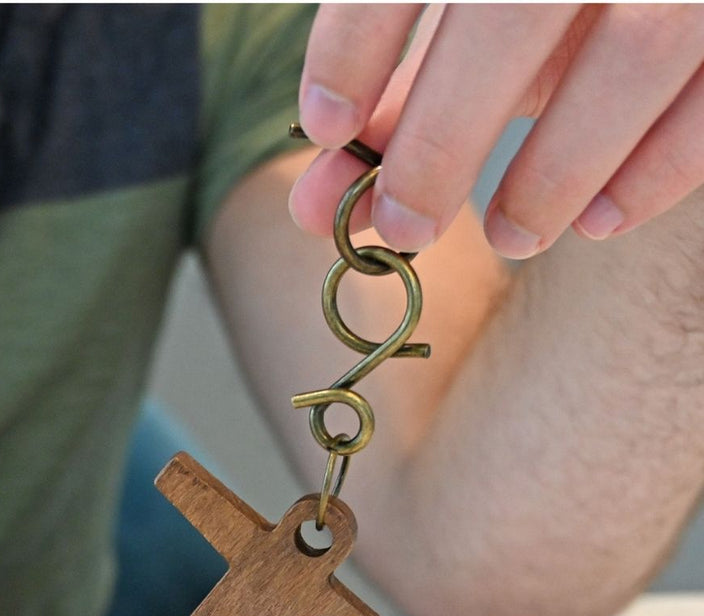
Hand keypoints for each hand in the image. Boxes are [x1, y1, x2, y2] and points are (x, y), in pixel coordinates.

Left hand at [291, 4, 703, 257]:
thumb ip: (402, 86)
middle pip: (516, 8)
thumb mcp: (479, 14)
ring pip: (637, 49)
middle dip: (444, 134)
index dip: (357, 37)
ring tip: (509, 234)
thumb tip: (316, 200)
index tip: (326, 127)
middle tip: (406, 226)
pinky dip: (657, 169)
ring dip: (558, 166)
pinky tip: (599, 222)